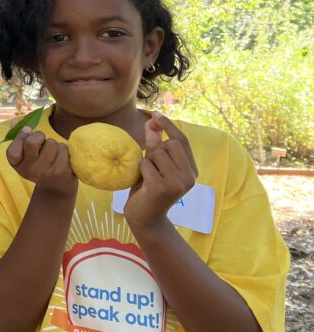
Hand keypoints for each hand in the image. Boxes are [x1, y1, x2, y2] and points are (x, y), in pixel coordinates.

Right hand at [7, 128, 76, 196]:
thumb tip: (13, 123)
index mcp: (17, 165)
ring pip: (51, 143)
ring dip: (54, 144)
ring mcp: (46, 172)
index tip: (27, 132)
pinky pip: (63, 149)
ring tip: (53, 154)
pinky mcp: (61, 171)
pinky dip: (64, 150)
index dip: (20, 136)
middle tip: (42, 142)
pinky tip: (62, 159)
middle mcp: (29, 170)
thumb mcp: (25, 154)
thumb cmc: (39, 164)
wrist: (56, 187)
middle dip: (39, 136)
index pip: (12, 151)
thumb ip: (19, 137)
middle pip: (32, 142)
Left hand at [124, 111, 197, 231]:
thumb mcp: (153, 163)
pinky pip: (146, 165)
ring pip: (157, 153)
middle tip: (150, 167)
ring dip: (147, 161)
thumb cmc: (148, 188)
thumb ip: (154, 143)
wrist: (145, 218)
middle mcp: (190, 177)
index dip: (169, 125)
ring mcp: (178, 183)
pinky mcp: (163, 188)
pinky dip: (140, 170)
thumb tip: (152, 121)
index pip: (182, 140)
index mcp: (191, 170)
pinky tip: (143, 183)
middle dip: (155, 150)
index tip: (155, 113)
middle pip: (169, 144)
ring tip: (148, 177)